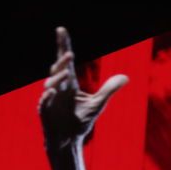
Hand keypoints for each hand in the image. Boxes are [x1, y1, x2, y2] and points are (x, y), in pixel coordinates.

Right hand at [38, 27, 128, 151]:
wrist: (68, 140)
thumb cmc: (80, 120)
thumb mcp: (98, 103)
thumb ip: (109, 89)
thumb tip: (126, 76)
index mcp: (69, 85)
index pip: (66, 62)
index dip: (63, 45)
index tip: (61, 29)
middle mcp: (58, 89)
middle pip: (57, 70)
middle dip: (62, 61)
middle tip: (69, 52)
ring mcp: (50, 100)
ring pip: (50, 85)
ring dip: (57, 78)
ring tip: (66, 72)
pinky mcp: (46, 113)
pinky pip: (44, 103)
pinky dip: (47, 97)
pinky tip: (50, 92)